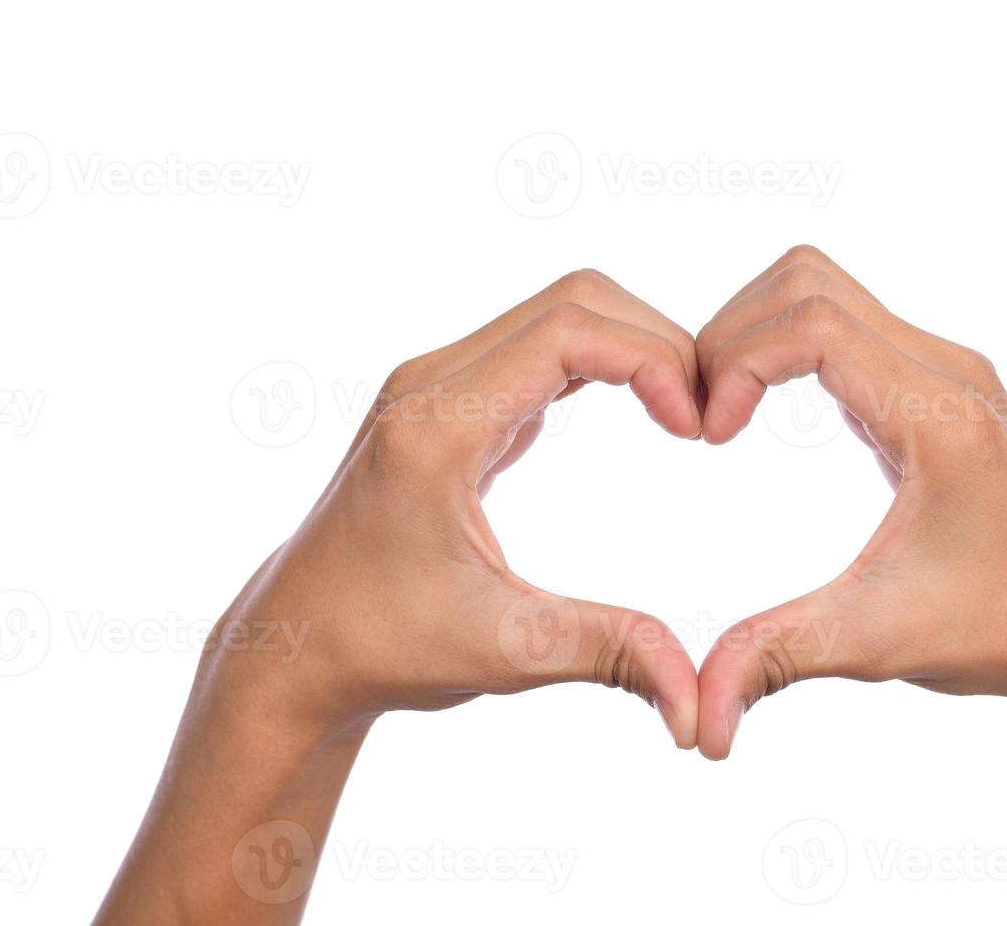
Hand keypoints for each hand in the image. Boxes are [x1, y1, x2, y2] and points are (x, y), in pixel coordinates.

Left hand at [97, 271, 707, 924]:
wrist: (297, 646)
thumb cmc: (384, 647)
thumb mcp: (505, 652)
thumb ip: (608, 653)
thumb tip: (700, 706)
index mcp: (437, 427)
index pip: (569, 331)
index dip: (654, 360)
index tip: (698, 429)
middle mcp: (431, 385)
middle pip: (573, 301)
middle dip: (657, 343)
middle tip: (708, 418)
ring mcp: (436, 386)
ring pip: (559, 315)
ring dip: (633, 349)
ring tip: (685, 417)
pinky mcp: (449, 402)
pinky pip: (540, 347)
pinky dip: (603, 364)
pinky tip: (644, 416)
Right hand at [689, 246, 1006, 924]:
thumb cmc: (995, 628)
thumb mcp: (875, 643)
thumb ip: (776, 659)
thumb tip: (695, 724)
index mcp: (939, 416)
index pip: (813, 322)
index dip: (736, 361)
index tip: (707, 435)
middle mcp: (947, 371)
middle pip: (809, 280)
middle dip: (732, 332)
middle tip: (697, 414)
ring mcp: (944, 368)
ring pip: (823, 289)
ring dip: (754, 334)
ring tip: (719, 413)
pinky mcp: (933, 382)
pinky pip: (842, 323)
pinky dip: (783, 348)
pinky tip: (755, 414)